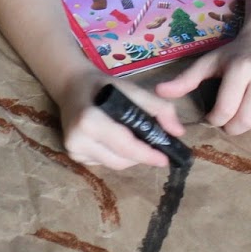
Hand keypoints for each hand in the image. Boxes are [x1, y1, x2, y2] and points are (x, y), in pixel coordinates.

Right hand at [57, 70, 186, 169]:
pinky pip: (104, 163)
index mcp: (89, 121)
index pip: (124, 145)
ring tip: (138, 141)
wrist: (71, 87)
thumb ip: (158, 107)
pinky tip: (117, 141)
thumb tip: (178, 132)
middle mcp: (77, 140)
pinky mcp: (73, 157)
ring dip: (131, 157)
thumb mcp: (132, 89)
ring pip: (114, 164)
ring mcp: (73, 151)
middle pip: (120, 160)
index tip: (165, 159)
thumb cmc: (104, 86)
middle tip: (156, 148)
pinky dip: (117, 155)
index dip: (146, 154)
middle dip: (141, 156)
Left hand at [154, 34, 250, 135]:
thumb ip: (185, 79)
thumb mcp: (209, 62)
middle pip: (245, 121)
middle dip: (231, 127)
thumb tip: (158, 92)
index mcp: (242, 67)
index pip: (226, 109)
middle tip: (227, 120)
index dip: (215, 119)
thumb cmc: (234, 55)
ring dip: (248, 127)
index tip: (212, 116)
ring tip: (243, 112)